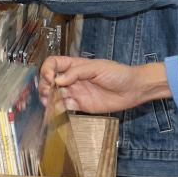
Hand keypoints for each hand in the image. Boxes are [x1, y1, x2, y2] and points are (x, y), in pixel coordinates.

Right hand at [39, 56, 170, 113]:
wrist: (133, 89)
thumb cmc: (117, 73)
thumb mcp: (97, 68)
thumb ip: (77, 73)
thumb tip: (57, 80)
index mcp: (75, 65)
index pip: (54, 63)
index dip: (47, 69)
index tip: (50, 78)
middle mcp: (72, 78)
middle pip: (50, 80)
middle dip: (44, 86)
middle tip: (46, 93)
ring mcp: (76, 92)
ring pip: (55, 95)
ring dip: (48, 99)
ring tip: (48, 104)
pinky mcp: (81, 105)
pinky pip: (65, 107)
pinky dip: (57, 110)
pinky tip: (54, 113)